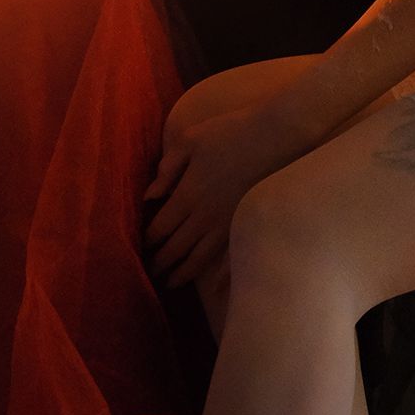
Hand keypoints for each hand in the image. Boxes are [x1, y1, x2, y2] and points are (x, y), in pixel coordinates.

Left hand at [141, 106, 294, 291]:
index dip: (147, 242)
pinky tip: (203, 278)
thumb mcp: (190, 140)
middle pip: (175, 249)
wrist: (276, 136)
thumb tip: (149, 196)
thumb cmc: (230, 132)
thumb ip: (167, 169)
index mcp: (188, 194)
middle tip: (147, 274)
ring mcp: (226, 224)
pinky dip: (208, 272)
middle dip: (159, 263)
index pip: (159, 228)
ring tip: (169, 283)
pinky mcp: (243, 225)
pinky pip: (222, 256)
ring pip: (197, 260)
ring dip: (180, 273)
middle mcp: (204, 216)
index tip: (139, 249)